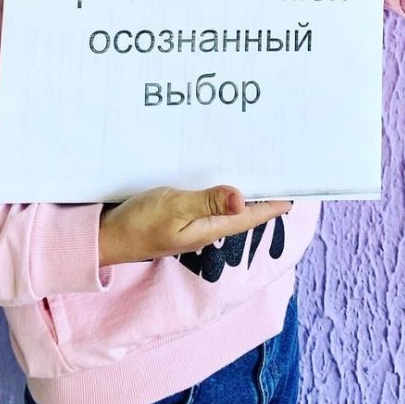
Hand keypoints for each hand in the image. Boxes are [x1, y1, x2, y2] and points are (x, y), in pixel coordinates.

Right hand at [98, 186, 292, 266]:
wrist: (104, 237)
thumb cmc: (138, 224)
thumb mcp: (173, 208)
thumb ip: (207, 201)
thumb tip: (243, 198)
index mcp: (211, 227)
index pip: (253, 214)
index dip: (276, 202)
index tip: (299, 189)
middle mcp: (207, 225)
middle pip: (244, 209)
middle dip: (264, 191)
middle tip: (283, 169)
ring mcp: (193, 220)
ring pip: (227, 203)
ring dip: (244, 186)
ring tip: (260, 166)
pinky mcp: (179, 212)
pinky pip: (208, 198)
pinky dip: (220, 185)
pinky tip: (219, 171)